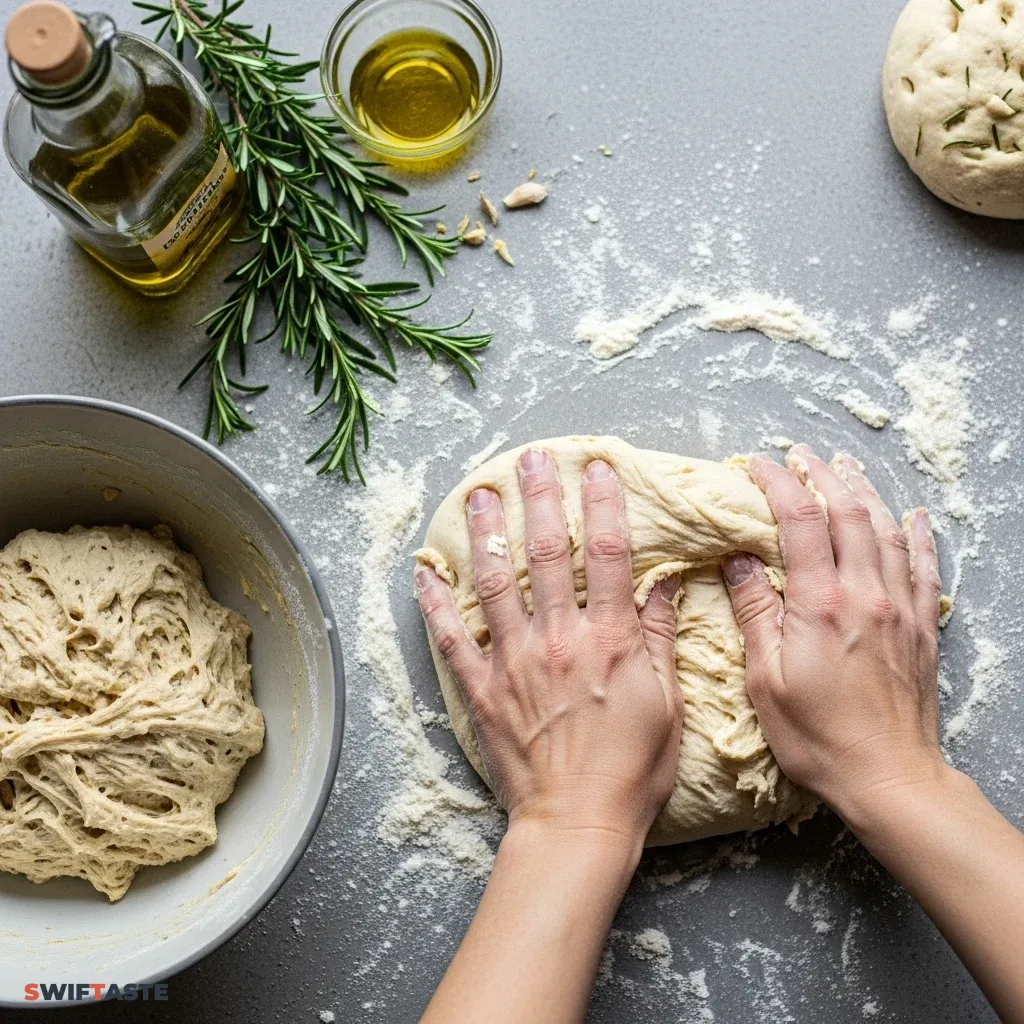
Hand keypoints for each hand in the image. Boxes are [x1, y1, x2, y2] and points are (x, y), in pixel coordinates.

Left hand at [416, 450, 683, 849]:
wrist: (579, 821)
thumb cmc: (633, 768)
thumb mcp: (667, 702)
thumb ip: (661, 636)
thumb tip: (664, 580)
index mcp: (610, 640)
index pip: (607, 553)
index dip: (602, 503)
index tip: (595, 468)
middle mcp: (559, 640)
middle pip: (548, 553)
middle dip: (541, 499)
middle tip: (531, 458)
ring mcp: (515, 662)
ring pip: (496, 582)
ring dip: (487, 533)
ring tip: (479, 493)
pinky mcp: (483, 689)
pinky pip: (453, 637)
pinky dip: (435, 602)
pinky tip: (423, 570)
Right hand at [721, 445, 944, 820]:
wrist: (889, 778)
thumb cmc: (818, 737)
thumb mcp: (767, 679)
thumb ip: (755, 612)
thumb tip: (738, 559)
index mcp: (821, 605)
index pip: (801, 521)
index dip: (779, 484)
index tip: (758, 463)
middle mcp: (865, 595)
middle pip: (848, 513)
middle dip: (822, 475)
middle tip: (800, 454)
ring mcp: (899, 609)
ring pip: (886, 530)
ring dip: (864, 491)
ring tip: (846, 466)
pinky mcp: (920, 629)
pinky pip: (923, 567)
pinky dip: (917, 534)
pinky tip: (914, 516)